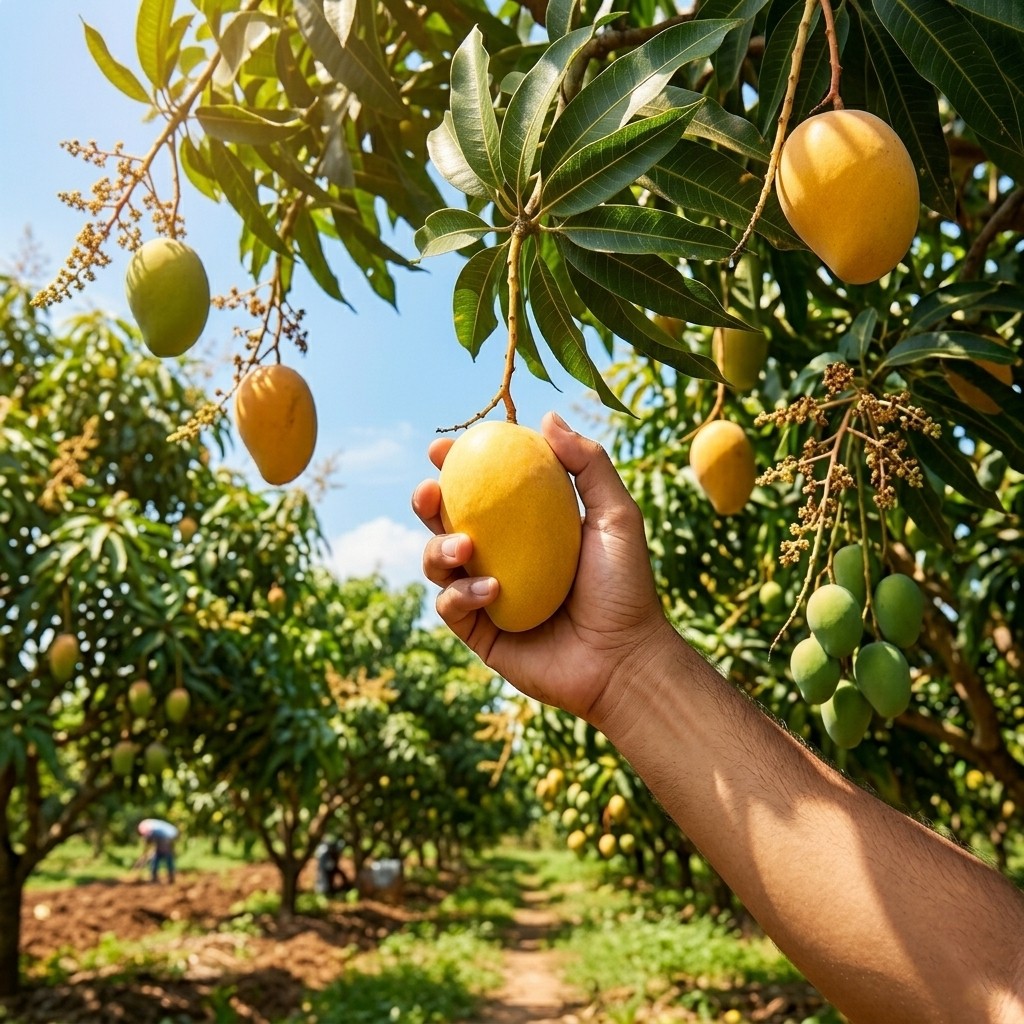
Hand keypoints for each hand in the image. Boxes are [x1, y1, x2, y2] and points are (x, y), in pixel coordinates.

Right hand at [412, 411, 672, 722]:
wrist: (624, 658)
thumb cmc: (626, 586)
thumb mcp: (616, 515)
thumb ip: (588, 464)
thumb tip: (546, 417)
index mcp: (526, 527)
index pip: (482, 490)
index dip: (455, 466)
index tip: (441, 449)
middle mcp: (501, 557)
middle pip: (446, 521)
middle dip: (426, 501)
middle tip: (429, 491)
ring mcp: (486, 595)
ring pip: (436, 562)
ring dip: (436, 548)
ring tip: (463, 547)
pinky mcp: (479, 633)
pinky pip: (450, 607)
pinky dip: (461, 594)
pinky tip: (491, 590)